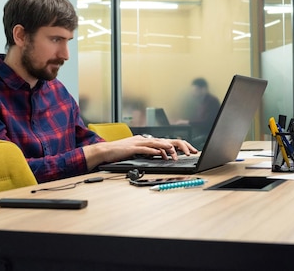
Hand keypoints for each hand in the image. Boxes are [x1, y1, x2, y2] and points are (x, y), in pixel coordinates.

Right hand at [83, 135, 197, 168]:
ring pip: (156, 143)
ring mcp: (138, 142)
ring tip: (175, 151)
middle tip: (187, 150)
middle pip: (162, 141)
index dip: (175, 145)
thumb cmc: (119, 152)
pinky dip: (154, 151)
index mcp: (144, 140)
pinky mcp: (132, 148)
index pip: (162, 141)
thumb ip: (147, 151)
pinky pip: (145, 149)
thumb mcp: (136, 151)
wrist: (105, 151)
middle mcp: (143, 139)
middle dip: (176, 145)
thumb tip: (157, 154)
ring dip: (166, 147)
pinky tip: (160, 153)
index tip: (186, 150)